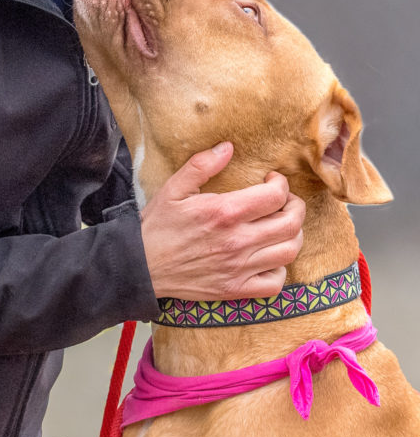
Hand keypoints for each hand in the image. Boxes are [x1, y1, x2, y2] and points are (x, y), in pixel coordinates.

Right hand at [139, 142, 304, 299]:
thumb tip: (228, 147)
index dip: (281, 184)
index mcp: (224, 212)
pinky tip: (268, 256)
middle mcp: (237, 241)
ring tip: (282, 225)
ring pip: (288, 251)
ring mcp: (239, 268)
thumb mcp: (174, 188)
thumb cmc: (157, 225)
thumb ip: (202, 165)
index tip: (272, 180)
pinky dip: (280, 268)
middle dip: (296, 207)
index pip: (275, 196)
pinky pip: (275, 283)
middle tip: (286, 201)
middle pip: (291, 224)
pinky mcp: (236, 289)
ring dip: (293, 235)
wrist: (141, 266)